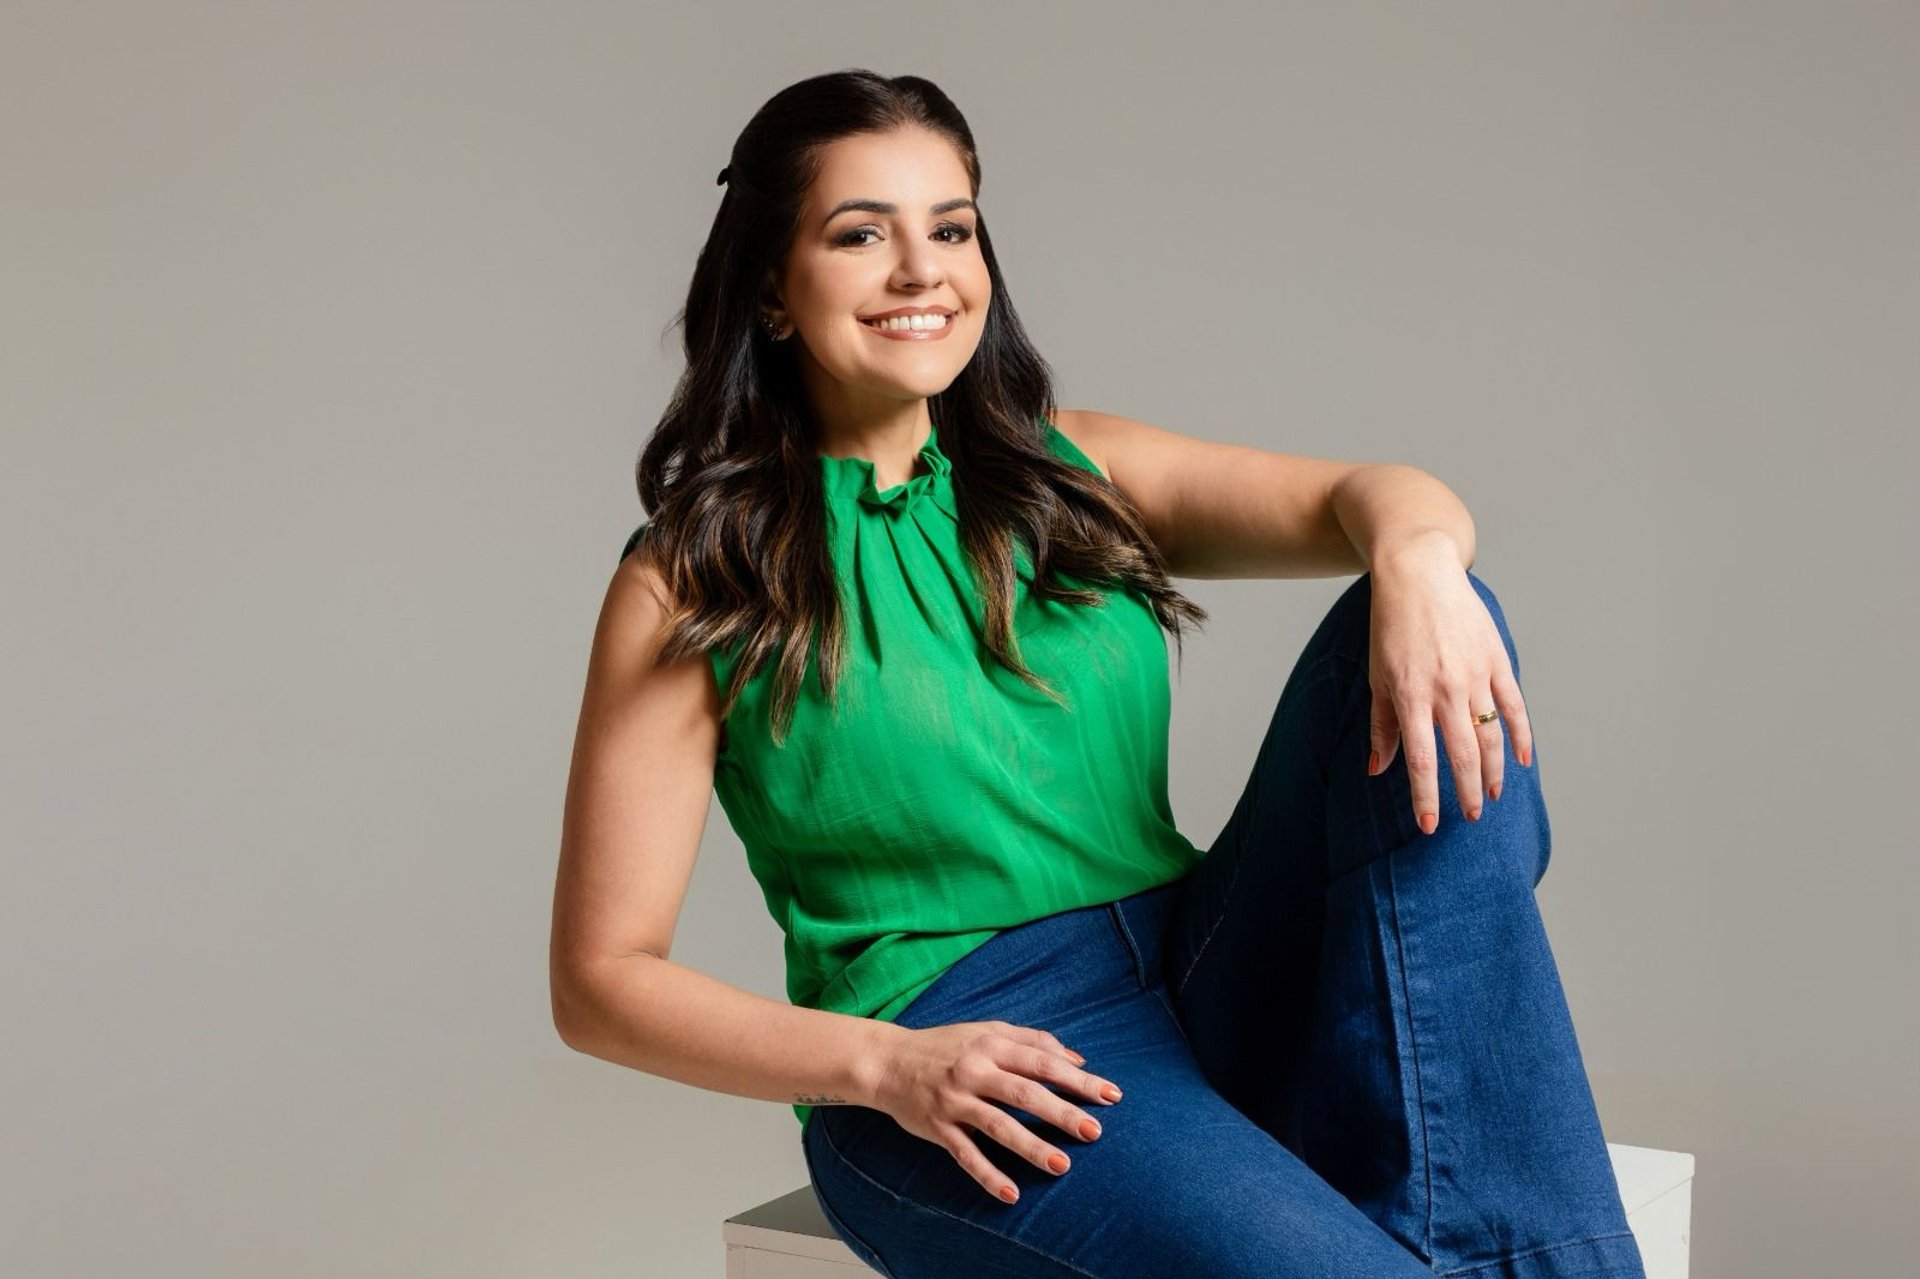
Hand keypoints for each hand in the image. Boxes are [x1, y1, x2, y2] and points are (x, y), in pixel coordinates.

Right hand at [870, 1020, 1122, 1203]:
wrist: (887, 1061)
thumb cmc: (945, 1045)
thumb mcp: (987, 1031)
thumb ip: (1032, 1040)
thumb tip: (1078, 1060)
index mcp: (991, 1044)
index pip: (1042, 1062)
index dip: (1078, 1079)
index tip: (1111, 1095)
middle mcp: (974, 1070)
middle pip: (1024, 1093)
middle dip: (1061, 1113)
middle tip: (1093, 1132)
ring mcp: (954, 1101)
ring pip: (998, 1126)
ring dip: (1030, 1147)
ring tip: (1061, 1165)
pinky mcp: (937, 1127)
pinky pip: (965, 1154)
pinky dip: (988, 1175)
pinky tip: (1011, 1194)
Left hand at [1365, 539, 1533, 832]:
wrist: (1419, 571)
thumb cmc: (1391, 625)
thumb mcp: (1377, 675)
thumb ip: (1382, 724)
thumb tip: (1378, 769)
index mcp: (1411, 694)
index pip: (1421, 759)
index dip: (1426, 796)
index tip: (1430, 825)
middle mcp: (1446, 688)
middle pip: (1462, 754)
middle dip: (1465, 792)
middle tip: (1470, 818)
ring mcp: (1475, 673)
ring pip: (1491, 734)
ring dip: (1493, 770)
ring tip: (1491, 796)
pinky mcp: (1496, 659)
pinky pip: (1514, 705)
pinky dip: (1521, 735)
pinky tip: (1523, 760)